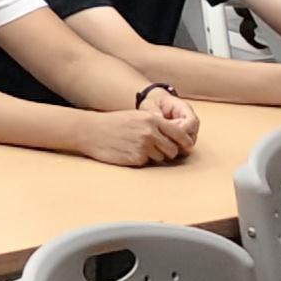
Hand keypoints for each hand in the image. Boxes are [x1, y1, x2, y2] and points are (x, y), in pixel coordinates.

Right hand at [77, 98, 195, 166]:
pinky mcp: (136, 158)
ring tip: (136, 148)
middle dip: (167, 152)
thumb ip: (155, 124)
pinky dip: (141, 160)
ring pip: (161, 158)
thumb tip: (176, 136)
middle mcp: (150, 132)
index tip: (187, 147)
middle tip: (156, 149)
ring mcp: (144, 146)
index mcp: (152, 120)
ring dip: (153, 156)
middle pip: (172, 149)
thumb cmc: (114, 123)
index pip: (179, 133)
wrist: (92, 131)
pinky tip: (129, 152)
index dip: (185, 142)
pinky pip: (148, 163)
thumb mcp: (136, 116)